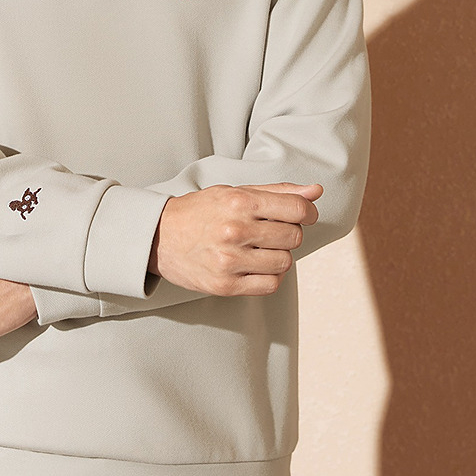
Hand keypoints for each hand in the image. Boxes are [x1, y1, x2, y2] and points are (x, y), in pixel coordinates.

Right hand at [148, 181, 323, 296]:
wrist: (158, 237)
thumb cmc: (200, 211)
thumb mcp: (234, 192)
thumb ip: (277, 191)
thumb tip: (316, 190)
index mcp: (239, 201)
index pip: (297, 209)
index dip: (308, 212)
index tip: (304, 215)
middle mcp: (235, 230)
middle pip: (294, 236)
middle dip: (289, 232)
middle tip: (270, 231)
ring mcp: (230, 260)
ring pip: (285, 262)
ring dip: (278, 255)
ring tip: (259, 248)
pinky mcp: (225, 285)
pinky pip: (270, 284)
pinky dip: (269, 276)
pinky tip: (255, 265)